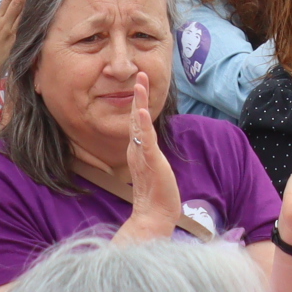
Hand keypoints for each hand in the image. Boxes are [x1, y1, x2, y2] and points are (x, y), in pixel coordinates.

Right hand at [117, 90, 182, 242]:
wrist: (154, 216)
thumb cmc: (155, 196)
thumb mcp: (153, 169)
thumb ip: (148, 157)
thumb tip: (148, 148)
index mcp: (137, 151)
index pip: (137, 122)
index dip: (138, 102)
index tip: (141, 84)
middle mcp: (137, 150)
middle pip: (136, 118)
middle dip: (139, 95)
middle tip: (141, 75)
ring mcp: (142, 155)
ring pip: (139, 124)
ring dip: (139, 103)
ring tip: (141, 84)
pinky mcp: (150, 162)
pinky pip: (145, 141)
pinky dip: (142, 125)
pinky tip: (140, 112)